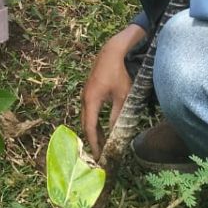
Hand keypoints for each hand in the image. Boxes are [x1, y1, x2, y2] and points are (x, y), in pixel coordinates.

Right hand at [81, 24, 144, 157]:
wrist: (112, 52)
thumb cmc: (119, 74)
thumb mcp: (122, 96)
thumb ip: (117, 116)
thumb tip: (115, 133)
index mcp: (91, 100)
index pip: (90, 127)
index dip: (94, 142)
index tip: (98, 155)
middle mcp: (85, 98)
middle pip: (86, 123)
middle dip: (92, 139)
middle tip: (100, 154)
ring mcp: (86, 94)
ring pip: (87, 117)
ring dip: (93, 130)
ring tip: (101, 144)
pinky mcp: (90, 91)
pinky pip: (89, 110)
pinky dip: (94, 121)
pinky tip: (102, 127)